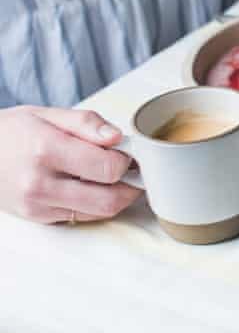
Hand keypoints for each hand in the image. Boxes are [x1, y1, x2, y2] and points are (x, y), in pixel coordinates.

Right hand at [0, 106, 140, 223]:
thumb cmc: (12, 132)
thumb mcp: (48, 115)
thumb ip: (87, 123)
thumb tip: (118, 137)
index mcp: (46, 150)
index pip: (108, 168)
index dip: (127, 160)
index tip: (127, 152)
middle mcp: (40, 183)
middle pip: (109, 199)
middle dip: (131, 185)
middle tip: (133, 170)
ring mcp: (37, 205)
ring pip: (99, 212)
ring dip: (117, 197)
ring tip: (114, 177)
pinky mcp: (37, 217)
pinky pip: (81, 217)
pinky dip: (96, 204)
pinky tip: (92, 187)